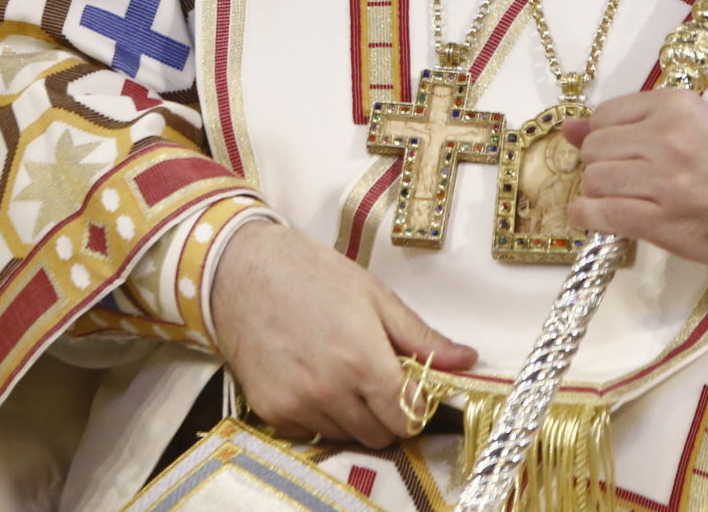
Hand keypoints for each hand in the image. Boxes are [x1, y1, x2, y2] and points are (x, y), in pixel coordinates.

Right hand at [210, 218, 476, 448]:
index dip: (416, 404)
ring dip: (353, 416)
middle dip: (387, 414)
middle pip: (381, 435)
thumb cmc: (311, 274)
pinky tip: (312, 379)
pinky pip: (311, 432)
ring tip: (340, 373)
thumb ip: (420, 336)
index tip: (409, 387)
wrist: (240, 271)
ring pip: (347, 436)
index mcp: (363, 360)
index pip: (409, 417)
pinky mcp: (271, 411)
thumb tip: (467, 360)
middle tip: (376, 380)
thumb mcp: (373, 295)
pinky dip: (319, 415)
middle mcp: (331, 391)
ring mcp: (298, 404)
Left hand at [564, 90, 707, 268]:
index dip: (603, 136)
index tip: (616, 150)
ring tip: (619, 196)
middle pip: (595, 150)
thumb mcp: (690, 123)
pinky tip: (589, 215)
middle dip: (599, 164)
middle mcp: (667, 138)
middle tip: (621, 177)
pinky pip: (604, 213)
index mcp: (674, 106)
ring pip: (596, 180)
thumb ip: (630, 121)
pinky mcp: (663, 219)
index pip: (604, 116)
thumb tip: (568, 128)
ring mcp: (665, 181)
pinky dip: (586, 215)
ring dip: (598, 191)